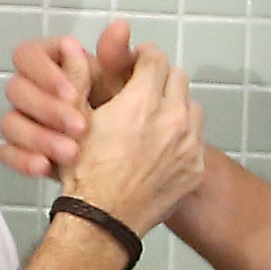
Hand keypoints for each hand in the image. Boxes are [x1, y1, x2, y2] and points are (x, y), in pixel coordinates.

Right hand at [0, 20, 149, 181]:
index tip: (72, 93)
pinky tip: (45, 167)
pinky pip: (8, 154)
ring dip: (40, 137)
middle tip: (80, 127)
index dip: (45, 72)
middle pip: (16, 89)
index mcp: (51, 63)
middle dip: (48, 109)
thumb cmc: (121, 110)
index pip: (27, 55)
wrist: (121, 155)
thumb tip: (120, 28)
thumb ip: (117, 58)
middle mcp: (32, 89)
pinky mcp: (21, 150)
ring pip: (10, 123)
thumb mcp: (124, 85)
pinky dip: (24, 160)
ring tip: (72, 153)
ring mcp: (23, 120)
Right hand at [64, 41, 204, 232]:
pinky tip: (162, 146)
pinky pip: (196, 139)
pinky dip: (183, 136)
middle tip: (145, 88)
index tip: (138, 61)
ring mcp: (189, 146)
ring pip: (191, 106)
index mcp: (142, 103)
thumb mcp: (73, 120)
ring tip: (155, 117)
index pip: (155, 59)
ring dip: (176, 105)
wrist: (102, 222)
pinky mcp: (195, 169)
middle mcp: (172, 120)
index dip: (144, 56)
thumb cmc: (84, 174)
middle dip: (161, 78)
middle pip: (177, 78)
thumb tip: (74, 47)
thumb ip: (78, 78)